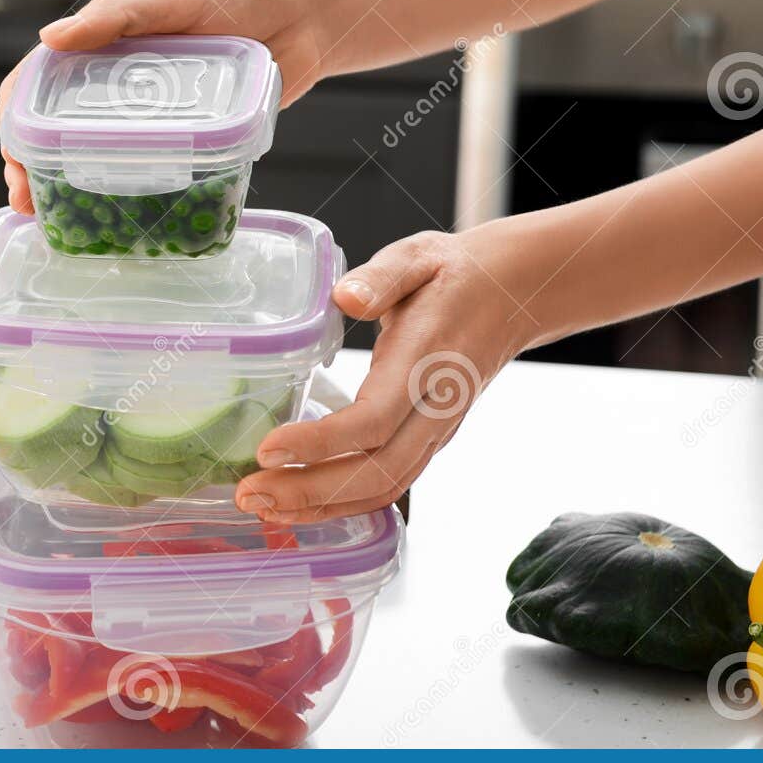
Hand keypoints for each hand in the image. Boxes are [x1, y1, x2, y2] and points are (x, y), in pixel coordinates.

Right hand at [0, 0, 321, 213]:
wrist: (307, 16)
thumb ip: (116, 16)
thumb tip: (50, 37)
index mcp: (101, 47)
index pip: (36, 85)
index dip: (16, 123)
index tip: (14, 158)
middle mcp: (117, 86)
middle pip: (55, 132)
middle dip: (31, 169)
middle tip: (29, 205)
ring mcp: (150, 118)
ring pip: (95, 160)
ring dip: (68, 192)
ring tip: (58, 223)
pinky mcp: (187, 142)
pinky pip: (148, 174)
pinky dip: (126, 200)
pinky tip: (114, 226)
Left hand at [235, 224, 541, 522]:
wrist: (512, 296)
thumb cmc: (455, 275)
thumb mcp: (417, 256)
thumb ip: (382, 276)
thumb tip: (347, 296)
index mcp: (425, 361)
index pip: (374, 419)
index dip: (321, 442)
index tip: (267, 448)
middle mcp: (435, 407)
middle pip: (377, 470)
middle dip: (310, 491)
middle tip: (250, 494)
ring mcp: (435, 431)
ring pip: (384, 487)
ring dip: (321, 506)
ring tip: (262, 506)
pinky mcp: (427, 440)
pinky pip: (387, 483)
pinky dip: (342, 503)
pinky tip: (298, 504)